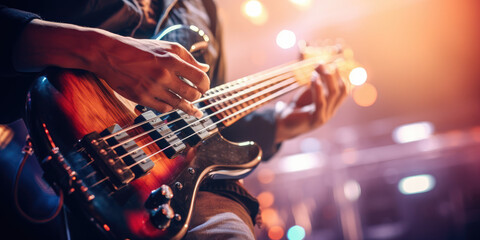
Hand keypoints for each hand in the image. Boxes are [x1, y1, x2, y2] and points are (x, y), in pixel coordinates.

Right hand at [13, 19, 209, 116]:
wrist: (110, 55)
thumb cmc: (141, 50)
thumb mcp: (167, 47)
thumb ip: (188, 58)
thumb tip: (205, 69)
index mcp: (172, 60)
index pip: (200, 78)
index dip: (205, 85)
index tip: (205, 88)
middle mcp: (164, 75)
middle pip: (192, 94)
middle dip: (197, 97)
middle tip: (197, 97)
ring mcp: (152, 88)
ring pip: (179, 104)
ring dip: (187, 106)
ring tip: (193, 110)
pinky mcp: (142, 98)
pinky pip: (164, 108)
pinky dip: (171, 107)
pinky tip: (173, 105)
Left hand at [274, 64, 347, 142]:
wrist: (283, 125)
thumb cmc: (297, 108)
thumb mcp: (309, 94)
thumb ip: (317, 84)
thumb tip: (321, 66)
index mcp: (332, 105)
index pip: (344, 90)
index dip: (341, 76)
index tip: (332, 64)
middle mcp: (331, 111)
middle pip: (341, 90)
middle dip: (334, 74)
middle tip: (323, 64)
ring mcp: (325, 116)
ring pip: (333, 94)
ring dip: (327, 78)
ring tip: (318, 67)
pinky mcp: (315, 120)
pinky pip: (321, 102)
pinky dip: (318, 89)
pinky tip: (314, 78)